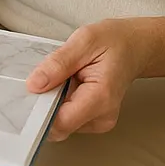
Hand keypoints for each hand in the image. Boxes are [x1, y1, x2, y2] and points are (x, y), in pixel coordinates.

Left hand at [26, 19, 147, 140]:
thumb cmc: (113, 41)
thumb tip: (34, 84)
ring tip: (65, 77)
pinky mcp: (94, 121)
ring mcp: (99, 122)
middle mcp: (102, 116)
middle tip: (47, 77)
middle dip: (46, 103)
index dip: (40, 111)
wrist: (135, 47)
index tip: (29, 96)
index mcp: (101, 97)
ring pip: (61, 122)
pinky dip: (62, 101)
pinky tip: (69, 84)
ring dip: (54, 101)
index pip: (61, 122)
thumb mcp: (83, 41)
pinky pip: (68, 117)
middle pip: (59, 124)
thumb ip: (58, 63)